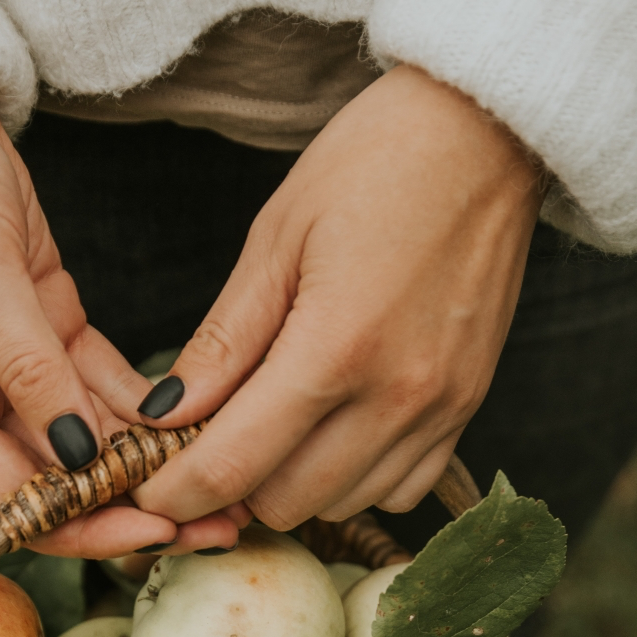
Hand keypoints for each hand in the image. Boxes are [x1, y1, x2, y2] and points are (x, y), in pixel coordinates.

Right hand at [0, 90, 244, 556]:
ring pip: (89, 442)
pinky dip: (148, 411)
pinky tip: (205, 427)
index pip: (10, 499)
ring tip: (229, 485)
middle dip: (134, 508)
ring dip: (151, 467)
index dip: (83, 526)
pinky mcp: (47, 326)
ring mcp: (12, 365)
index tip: (156, 530)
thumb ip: (24, 364)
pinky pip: (102, 388)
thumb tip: (76, 456)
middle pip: (57, 484)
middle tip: (219, 525)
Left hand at [130, 66, 545, 529]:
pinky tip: (334, 428)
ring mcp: (439, 409)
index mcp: (335, 349)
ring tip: (274, 425)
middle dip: (234, 484)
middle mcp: (395, 396)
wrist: (487, 132)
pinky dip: (355, 477)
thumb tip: (164, 416)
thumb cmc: (375, 163)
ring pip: (340, 504)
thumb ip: (222, 342)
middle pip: (285, 503)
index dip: (177, 491)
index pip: (235, 466)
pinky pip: (399, 490)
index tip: (148, 490)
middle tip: (210, 439)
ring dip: (294, 482)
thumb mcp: (275, 239)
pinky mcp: (468, 408)